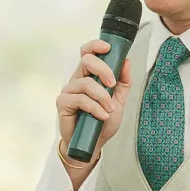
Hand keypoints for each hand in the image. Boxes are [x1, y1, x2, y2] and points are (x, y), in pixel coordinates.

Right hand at [56, 40, 132, 163]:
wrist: (93, 144)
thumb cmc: (102, 122)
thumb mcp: (119, 101)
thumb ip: (123, 82)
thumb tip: (126, 61)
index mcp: (89, 76)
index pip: (88, 53)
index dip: (95, 46)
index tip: (108, 47)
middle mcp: (77, 79)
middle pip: (86, 60)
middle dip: (103, 69)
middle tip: (112, 84)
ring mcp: (69, 91)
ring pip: (86, 82)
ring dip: (102, 96)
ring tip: (109, 110)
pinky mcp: (63, 103)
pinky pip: (80, 99)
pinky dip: (95, 107)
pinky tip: (102, 116)